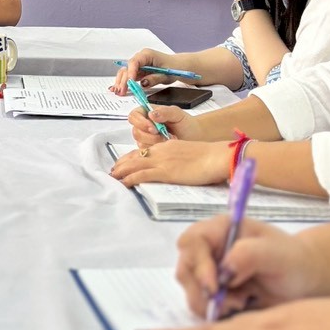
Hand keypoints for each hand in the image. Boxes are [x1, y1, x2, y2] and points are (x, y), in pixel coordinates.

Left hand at [110, 139, 225, 187]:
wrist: (218, 156)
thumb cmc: (210, 157)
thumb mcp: (190, 154)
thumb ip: (179, 159)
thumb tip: (176, 168)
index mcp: (168, 145)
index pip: (144, 151)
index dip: (130, 158)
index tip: (122, 163)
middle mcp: (161, 151)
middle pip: (135, 156)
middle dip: (121, 165)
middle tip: (113, 172)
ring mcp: (162, 161)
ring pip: (134, 164)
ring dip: (121, 172)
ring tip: (112, 178)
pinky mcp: (165, 171)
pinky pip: (142, 175)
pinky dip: (130, 179)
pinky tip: (123, 184)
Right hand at [112, 49, 193, 94]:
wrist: (178, 67)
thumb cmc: (174, 68)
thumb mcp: (167, 75)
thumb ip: (154, 78)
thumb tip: (143, 83)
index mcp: (147, 55)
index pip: (135, 62)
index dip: (130, 72)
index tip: (129, 82)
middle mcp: (140, 58)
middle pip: (127, 68)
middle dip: (123, 80)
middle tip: (121, 91)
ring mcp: (138, 64)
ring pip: (125, 72)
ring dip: (121, 82)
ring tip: (118, 92)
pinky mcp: (138, 71)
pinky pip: (128, 76)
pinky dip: (124, 82)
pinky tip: (118, 88)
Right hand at [129, 104, 211, 145]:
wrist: (194, 136)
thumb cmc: (186, 124)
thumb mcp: (177, 114)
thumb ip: (165, 112)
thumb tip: (151, 114)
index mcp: (147, 112)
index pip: (134, 116)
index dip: (140, 122)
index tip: (153, 127)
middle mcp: (144, 125)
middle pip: (136, 131)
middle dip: (150, 136)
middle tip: (164, 136)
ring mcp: (146, 138)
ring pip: (140, 143)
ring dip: (155, 143)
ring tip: (169, 140)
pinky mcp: (149, 149)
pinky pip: (146, 152)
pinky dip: (156, 151)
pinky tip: (167, 146)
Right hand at [172, 215, 319, 315]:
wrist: (302, 281)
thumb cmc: (292, 261)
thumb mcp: (277, 254)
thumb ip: (250, 254)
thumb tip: (224, 268)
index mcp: (221, 229)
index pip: (193, 241)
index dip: (198, 264)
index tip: (215, 287)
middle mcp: (208, 248)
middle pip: (186, 269)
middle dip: (205, 291)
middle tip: (235, 302)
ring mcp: (207, 271)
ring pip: (191, 291)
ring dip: (212, 304)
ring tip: (241, 303)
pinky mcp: (211, 293)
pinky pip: (201, 306)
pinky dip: (216, 313)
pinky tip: (239, 308)